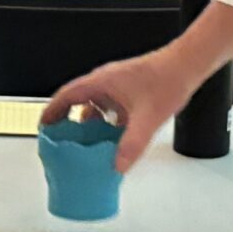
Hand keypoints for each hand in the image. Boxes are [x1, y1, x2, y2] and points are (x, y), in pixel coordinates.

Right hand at [44, 48, 199, 174]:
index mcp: (101, 82)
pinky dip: (106, 124)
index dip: (51, 112)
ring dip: (89, 125)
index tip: (44, 128)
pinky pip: (109, 109)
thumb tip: (117, 167)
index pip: (66, 96)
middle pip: (76, 102)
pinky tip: (114, 140)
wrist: (188, 65)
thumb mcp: (148, 118)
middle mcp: (105, 82)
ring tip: (88, 146)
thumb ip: (132, 144)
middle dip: (67, 123)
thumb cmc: (168, 80)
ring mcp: (117, 86)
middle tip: (62, 143)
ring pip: (94, 107)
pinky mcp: (129, 91)